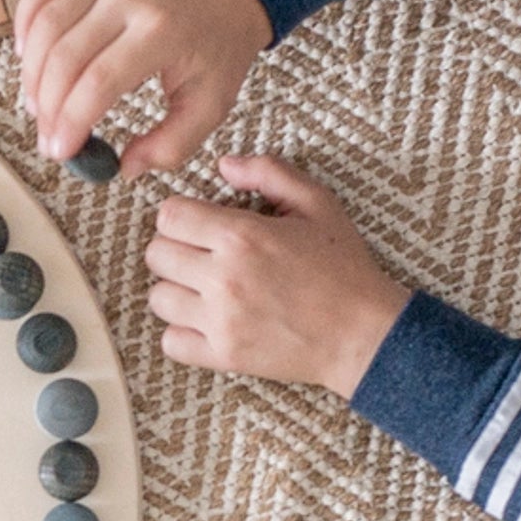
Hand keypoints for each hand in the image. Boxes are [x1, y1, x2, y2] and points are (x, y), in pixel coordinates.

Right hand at [14, 0, 269, 174]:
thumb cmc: (216, 54)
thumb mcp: (209, 107)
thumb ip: (170, 145)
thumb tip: (124, 167)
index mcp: (162, 32)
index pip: (99, 81)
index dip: (71, 121)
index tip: (61, 152)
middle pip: (65, 57)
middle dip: (48, 107)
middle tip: (48, 140)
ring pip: (46, 26)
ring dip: (32, 74)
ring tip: (38, 108)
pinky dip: (25, 22)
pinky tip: (27, 57)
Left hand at [143, 156, 410, 396]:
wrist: (363, 333)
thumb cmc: (343, 269)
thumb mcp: (317, 204)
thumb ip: (269, 173)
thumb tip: (224, 165)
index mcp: (242, 236)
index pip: (169, 216)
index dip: (181, 215)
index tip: (199, 223)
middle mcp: (224, 278)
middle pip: (157, 254)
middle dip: (177, 248)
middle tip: (203, 254)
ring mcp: (221, 320)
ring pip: (158, 298)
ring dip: (177, 290)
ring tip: (205, 288)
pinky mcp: (223, 355)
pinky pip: (170, 341)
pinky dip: (181, 332)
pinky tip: (206, 320)